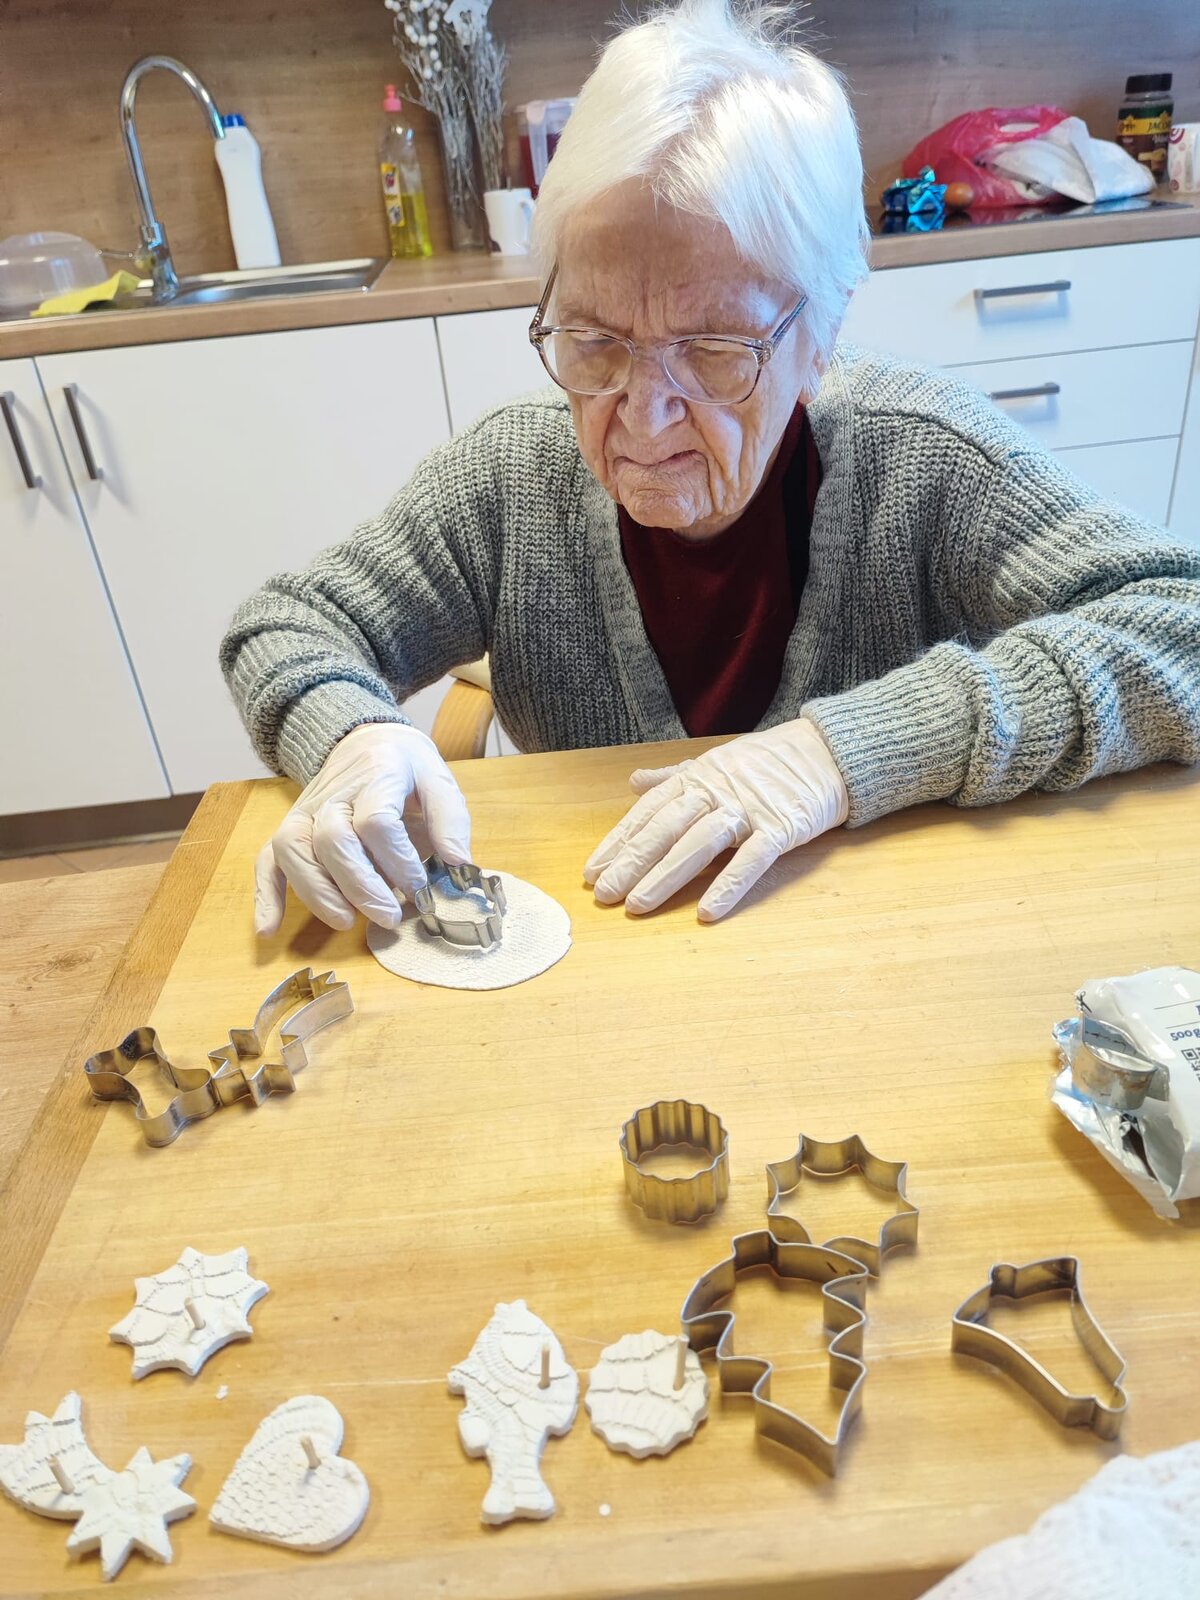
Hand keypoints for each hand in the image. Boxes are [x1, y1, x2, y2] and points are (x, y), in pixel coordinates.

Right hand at [254, 723, 471, 935]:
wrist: (366, 740)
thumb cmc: (406, 767)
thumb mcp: (438, 779)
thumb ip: (450, 820)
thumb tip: (458, 864)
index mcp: (377, 775)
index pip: (377, 821)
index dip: (397, 860)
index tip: (420, 887)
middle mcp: (334, 793)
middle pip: (333, 839)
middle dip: (361, 886)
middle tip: (390, 917)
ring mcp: (305, 811)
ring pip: (294, 849)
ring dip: (318, 892)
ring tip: (348, 921)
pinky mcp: (289, 827)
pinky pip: (266, 859)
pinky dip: (265, 895)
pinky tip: (269, 929)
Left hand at [582, 718, 847, 922]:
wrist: (826, 751)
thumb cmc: (766, 764)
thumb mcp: (715, 762)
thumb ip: (673, 777)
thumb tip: (633, 783)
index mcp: (696, 777)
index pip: (648, 812)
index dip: (619, 842)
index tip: (592, 871)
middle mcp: (715, 792)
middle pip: (665, 828)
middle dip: (632, 862)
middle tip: (603, 894)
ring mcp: (748, 810)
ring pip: (699, 843)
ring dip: (665, 875)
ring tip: (638, 905)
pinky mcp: (782, 827)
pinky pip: (752, 859)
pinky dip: (728, 884)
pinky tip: (706, 911)